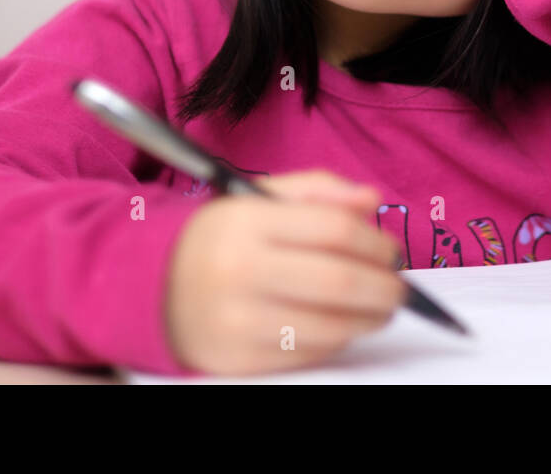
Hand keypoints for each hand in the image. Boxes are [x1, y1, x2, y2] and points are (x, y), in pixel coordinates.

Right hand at [165, 169, 406, 376]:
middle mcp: (240, 270)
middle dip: (384, 288)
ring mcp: (238, 319)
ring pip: (330, 326)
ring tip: (379, 309)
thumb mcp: (257, 199)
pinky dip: (336, 341)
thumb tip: (371, 200)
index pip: (334, 230)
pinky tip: (340, 325)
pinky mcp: (237, 359)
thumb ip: (317, 191)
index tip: (390, 252)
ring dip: (368, 320)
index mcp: (248, 222)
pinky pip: (308, 354)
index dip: (375, 242)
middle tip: (399, 289)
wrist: (150, 286)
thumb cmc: (220, 238)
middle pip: (338, 282)